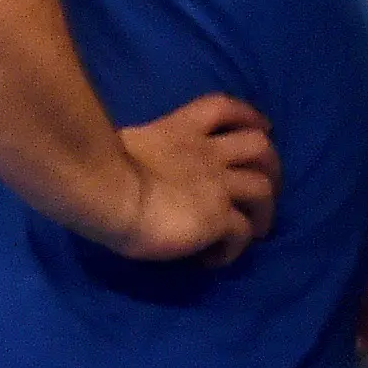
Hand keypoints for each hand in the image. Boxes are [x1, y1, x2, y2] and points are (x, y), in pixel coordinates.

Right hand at [101, 94, 276, 265]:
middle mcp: (207, 154)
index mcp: (179, 132)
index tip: (260, 126)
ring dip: (266, 208)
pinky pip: (241, 233)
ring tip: (255, 228)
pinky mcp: (218, 218)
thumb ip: (139, 156)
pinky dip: (235, 247)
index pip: (223, 109)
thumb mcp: (120, 149)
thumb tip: (128, 172)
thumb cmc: (97, 170)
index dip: (247, 116)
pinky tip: (215, 258)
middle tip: (264, 185)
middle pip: (259, 146)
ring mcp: (218, 186)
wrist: (105, 192)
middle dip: (270, 165)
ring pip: (263, 189)